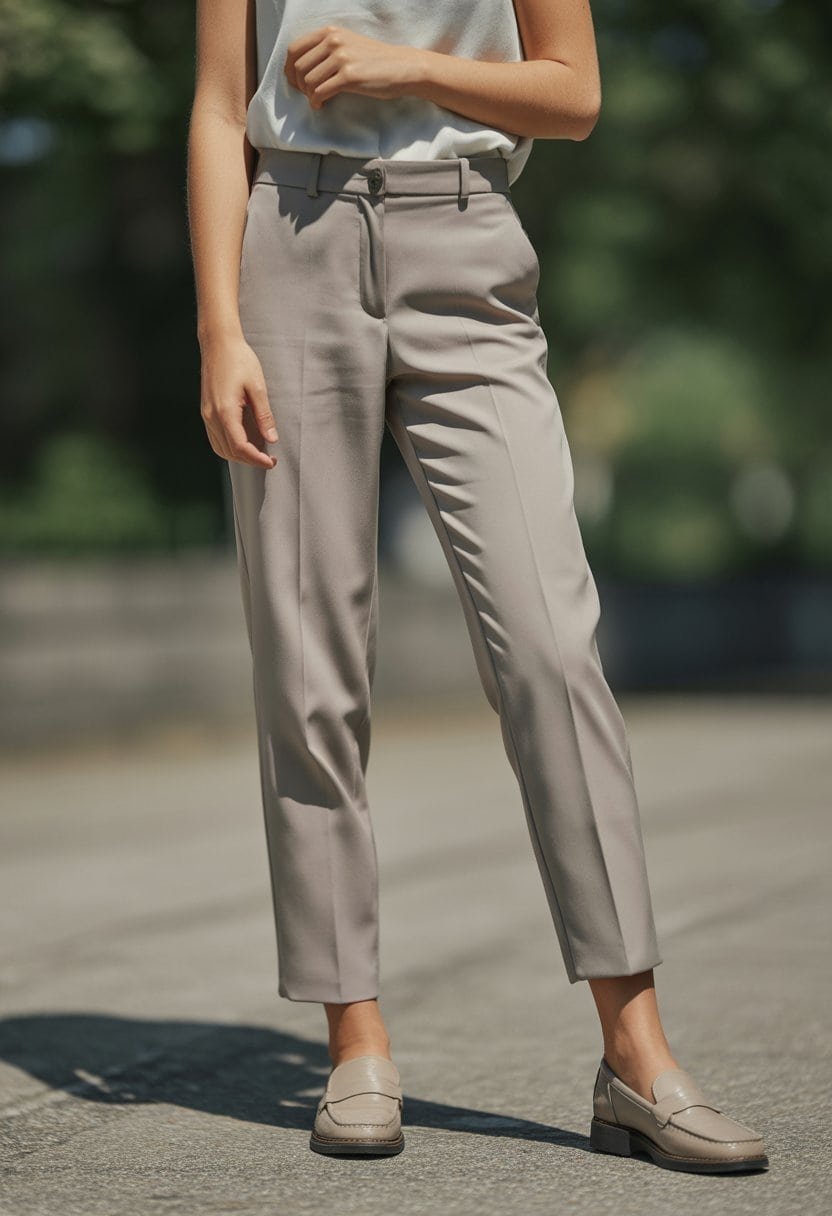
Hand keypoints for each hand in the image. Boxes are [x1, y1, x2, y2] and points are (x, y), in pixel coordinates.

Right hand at [199, 331, 277, 467]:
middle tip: (270, 460)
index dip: (256, 459)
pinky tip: (243, 444)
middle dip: (250, 461)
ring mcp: (206, 414)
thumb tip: (271, 438)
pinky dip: (229, 447)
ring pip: (220, 448)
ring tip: (258, 454)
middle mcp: (212, 416)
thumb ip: (264, 415)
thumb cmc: (238, 360)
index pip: (240, 447)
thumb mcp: (257, 387)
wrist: (218, 344)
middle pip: (229, 451)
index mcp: (225, 411)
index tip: (271, 462)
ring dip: (239, 456)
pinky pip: (215, 438)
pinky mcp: (206, 411)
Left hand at [284, 24, 422, 108]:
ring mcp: (341, 58)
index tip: (295, 81)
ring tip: (317, 100)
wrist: (403, 67)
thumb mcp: (349, 45)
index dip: (290, 68)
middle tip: (307, 94)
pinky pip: (320, 92)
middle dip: (298, 85)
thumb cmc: (376, 61)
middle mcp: (334, 41)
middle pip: (298, 66)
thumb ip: (327, 50)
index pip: (295, 48)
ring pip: (308, 81)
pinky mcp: (349, 76)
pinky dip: (316, 102)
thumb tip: (304, 67)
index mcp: (331, 32)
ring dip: (308, 95)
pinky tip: (321, 105)